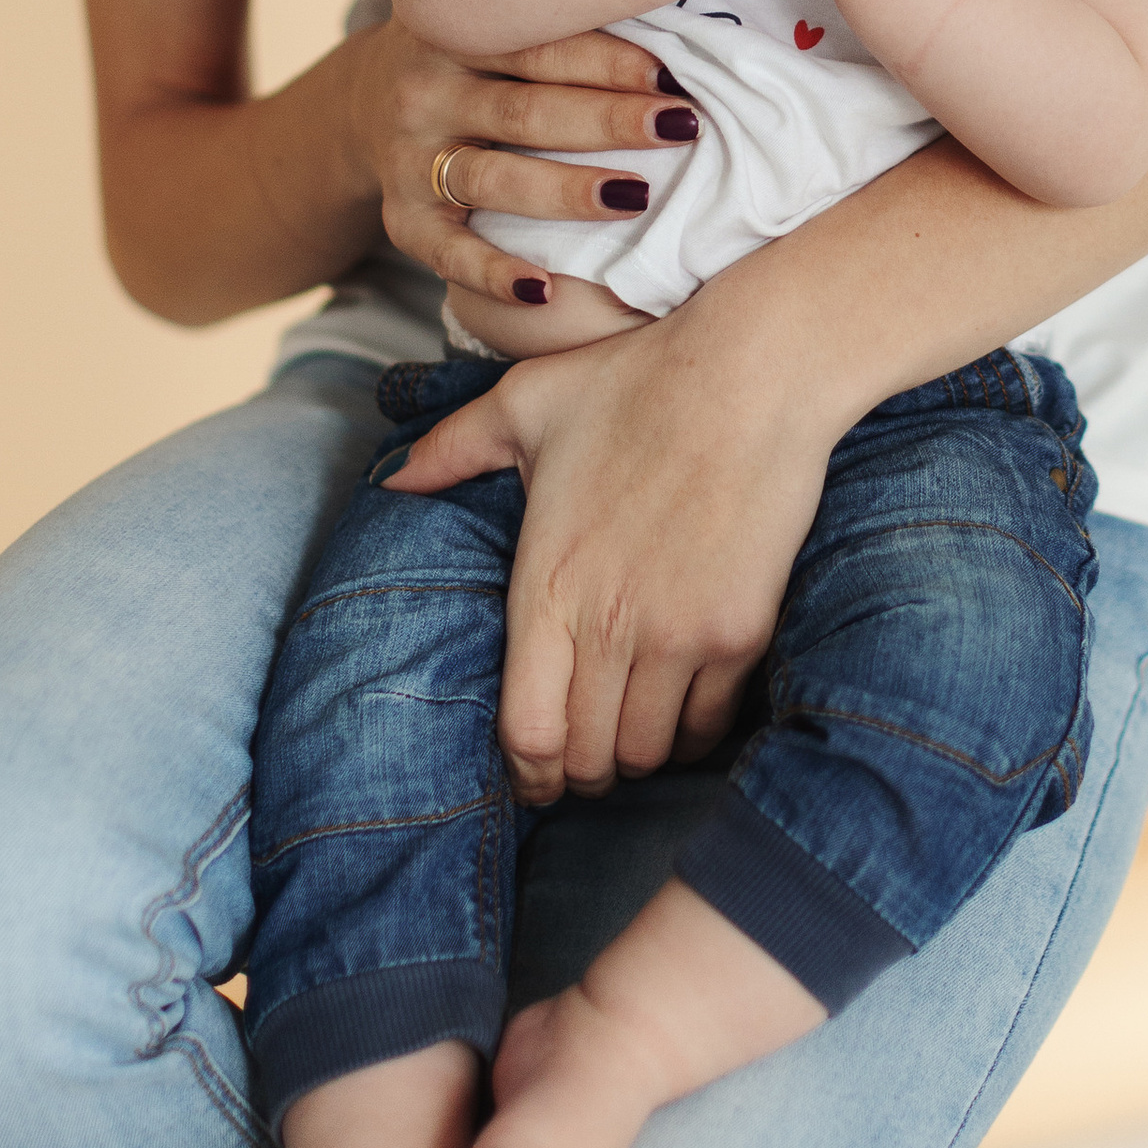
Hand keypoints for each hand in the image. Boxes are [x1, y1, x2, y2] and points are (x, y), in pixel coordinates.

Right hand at [353, 22, 695, 317]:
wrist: (367, 102)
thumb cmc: (475, 63)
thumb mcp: (499, 27)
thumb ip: (564, 29)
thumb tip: (678, 30)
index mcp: (458, 33)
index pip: (540, 48)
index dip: (610, 62)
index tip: (674, 79)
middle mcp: (426, 93)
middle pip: (524, 113)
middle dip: (607, 121)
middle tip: (682, 127)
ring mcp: (409, 160)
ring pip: (492, 178)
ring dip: (566, 192)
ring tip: (636, 197)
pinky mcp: (402, 220)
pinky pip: (447, 254)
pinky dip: (493, 274)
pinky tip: (546, 290)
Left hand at [381, 301, 840, 800]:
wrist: (755, 371)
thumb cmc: (637, 380)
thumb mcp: (526, 402)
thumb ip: (451, 449)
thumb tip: (392, 482)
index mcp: (545, 581)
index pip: (525, 729)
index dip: (527, 774)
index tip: (534, 776)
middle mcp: (607, 623)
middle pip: (586, 758)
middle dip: (580, 773)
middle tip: (585, 760)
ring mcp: (677, 633)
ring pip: (646, 751)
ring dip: (635, 754)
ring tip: (632, 733)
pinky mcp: (738, 629)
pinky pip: (709, 723)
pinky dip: (692, 731)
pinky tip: (684, 706)